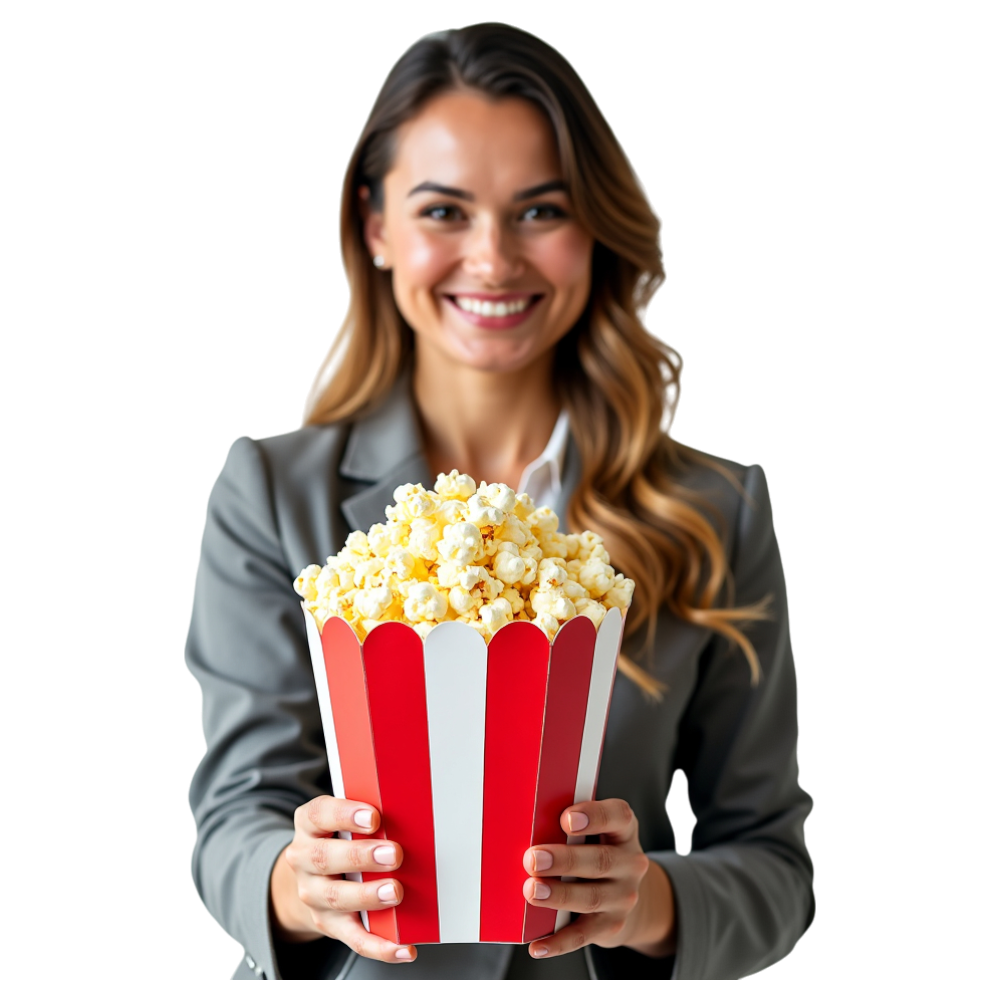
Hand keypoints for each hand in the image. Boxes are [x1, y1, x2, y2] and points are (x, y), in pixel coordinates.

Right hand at [269, 795, 417, 963]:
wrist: (314, 875)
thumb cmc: (340, 837)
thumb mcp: (346, 820)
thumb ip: (369, 818)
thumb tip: (410, 817)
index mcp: (309, 825)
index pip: (320, 814)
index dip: (345, 815)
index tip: (374, 817)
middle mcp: (304, 859)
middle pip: (325, 857)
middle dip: (361, 856)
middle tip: (393, 854)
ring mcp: (314, 893)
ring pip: (336, 897)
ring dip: (368, 896)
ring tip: (395, 892)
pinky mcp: (329, 923)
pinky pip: (354, 938)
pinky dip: (380, 946)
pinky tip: (403, 947)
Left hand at [521, 798, 676, 959]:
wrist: (624, 893)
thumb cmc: (595, 851)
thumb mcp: (594, 832)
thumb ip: (569, 826)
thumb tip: (524, 825)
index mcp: (623, 830)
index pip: (618, 816)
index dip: (593, 816)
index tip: (566, 819)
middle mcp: (629, 863)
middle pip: (601, 860)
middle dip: (565, 860)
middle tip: (533, 859)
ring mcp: (623, 897)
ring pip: (591, 897)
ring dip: (560, 895)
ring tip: (532, 891)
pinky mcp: (611, 926)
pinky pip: (583, 935)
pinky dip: (559, 942)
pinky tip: (538, 945)